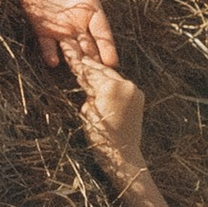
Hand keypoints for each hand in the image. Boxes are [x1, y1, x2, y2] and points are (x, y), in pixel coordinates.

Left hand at [9, 0, 129, 70]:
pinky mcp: (41, 28)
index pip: (102, 32)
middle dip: (95, 61)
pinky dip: (50, 52)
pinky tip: (53, 62)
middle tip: (102, 79)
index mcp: (91, 9)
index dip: (107, 46)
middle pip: (89, 46)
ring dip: (76, 61)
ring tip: (82, 75)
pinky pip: (47, 44)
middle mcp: (78, 23)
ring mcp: (60, 28)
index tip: (114, 62)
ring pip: (71, 49)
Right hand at [70, 54, 147, 182]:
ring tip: (88, 66)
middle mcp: (125, 84)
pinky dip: (111, 82)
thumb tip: (88, 82)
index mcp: (110, 87)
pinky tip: (102, 81)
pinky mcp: (138, 96)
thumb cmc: (100, 138)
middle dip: (90, 65)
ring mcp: (134, 89)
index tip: (68, 52)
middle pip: (103, 70)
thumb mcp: (87, 112)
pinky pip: (121, 85)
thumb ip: (89, 92)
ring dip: (101, 72)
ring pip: (113, 76)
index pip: (90, 72)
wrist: (123, 154)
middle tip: (77, 55)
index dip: (78, 63)